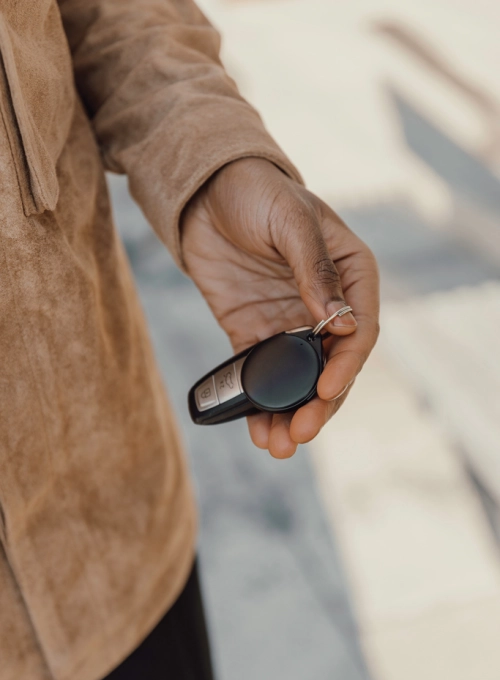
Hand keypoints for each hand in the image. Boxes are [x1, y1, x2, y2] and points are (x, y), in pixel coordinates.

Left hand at [181, 157, 378, 457]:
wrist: (206, 189)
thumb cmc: (258, 192)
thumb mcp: (291, 222)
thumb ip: (316, 272)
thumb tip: (340, 325)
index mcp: (351, 276)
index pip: (360, 331)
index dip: (346, 366)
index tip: (325, 390)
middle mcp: (326, 307)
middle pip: (331, 366)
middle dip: (318, 404)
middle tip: (300, 433)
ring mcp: (289, 321)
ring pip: (298, 379)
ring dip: (290, 413)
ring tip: (277, 445)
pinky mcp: (253, 331)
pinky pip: (260, 372)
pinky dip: (259, 402)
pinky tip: (255, 429)